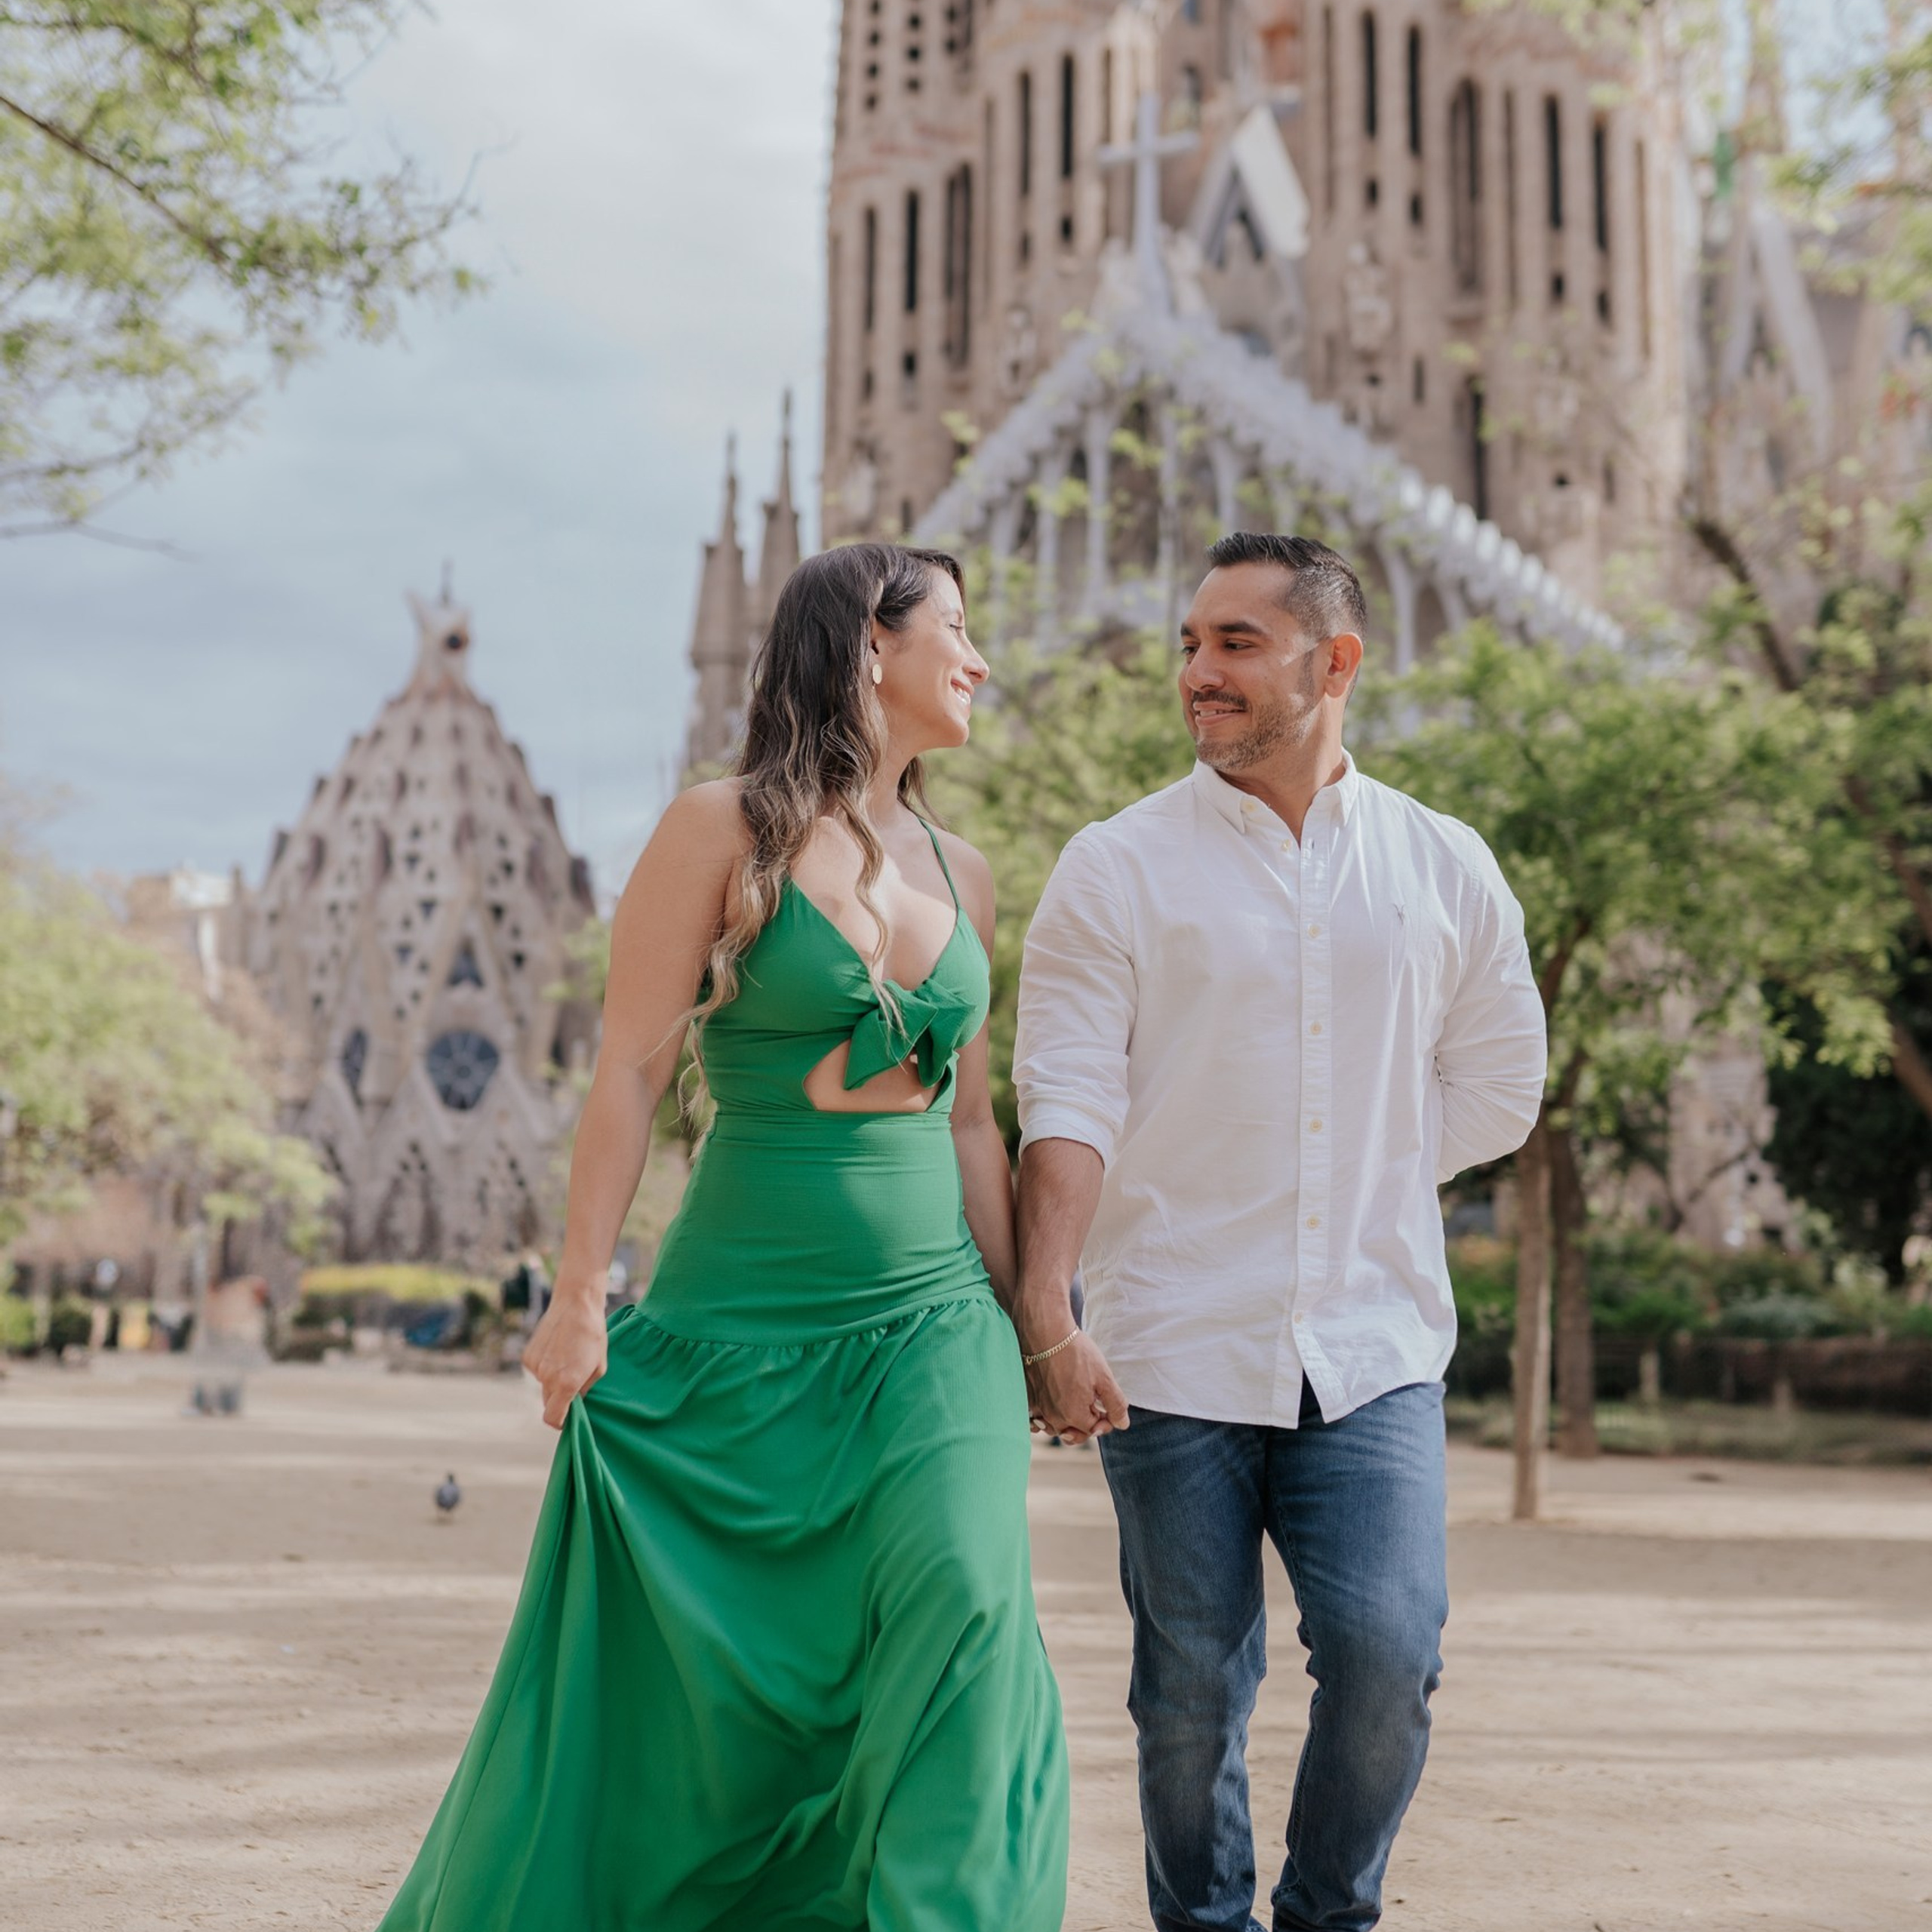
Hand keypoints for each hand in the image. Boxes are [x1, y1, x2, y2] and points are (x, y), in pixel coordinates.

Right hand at [520, 1288, 607, 1428]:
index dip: (560, 1422)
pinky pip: (536, 1371)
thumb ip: (585, 1389)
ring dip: (552, 1380)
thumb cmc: (593, 1334)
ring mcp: (535, 1367)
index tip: (567, 1419)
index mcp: (566, 1383)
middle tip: (572, 1382)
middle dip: (559, 1399)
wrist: (576, 1304)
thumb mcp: (599, 1366)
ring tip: (567, 1358)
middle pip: (548, 1402)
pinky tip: (556, 1350)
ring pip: (542, 1385)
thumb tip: (576, 1401)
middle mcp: (547, 1378)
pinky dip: (544, 1367)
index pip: (553, 1418)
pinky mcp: (528, 1356)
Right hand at [1026, 1331, 1128, 1446]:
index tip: (1106, 1405)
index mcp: (1074, 1416)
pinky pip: (1035, 1417)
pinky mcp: (1028, 1396)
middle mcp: (1053, 1417)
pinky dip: (1044, 1417)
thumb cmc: (1076, 1352)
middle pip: (1072, 1433)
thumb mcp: (1104, 1378)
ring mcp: (1038, 1408)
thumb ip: (1115, 1404)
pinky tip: (1052, 1405)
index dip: (1105, 1420)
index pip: (1094, 1430)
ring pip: (1053, 1427)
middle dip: (1085, 1424)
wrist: (1045, 1331)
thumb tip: (1122, 1424)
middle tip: (1092, 1405)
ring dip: (1065, 1421)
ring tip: (1074, 1404)